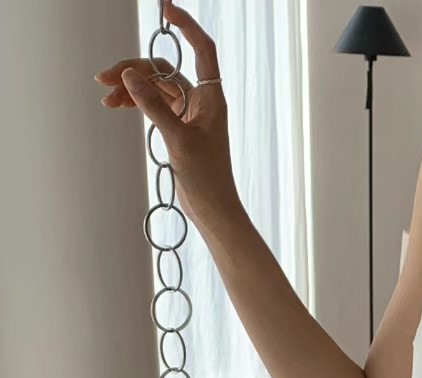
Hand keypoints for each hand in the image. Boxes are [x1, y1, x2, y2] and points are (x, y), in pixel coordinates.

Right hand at [95, 1, 238, 229]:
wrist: (213, 210)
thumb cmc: (207, 179)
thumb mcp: (178, 139)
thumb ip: (154, 105)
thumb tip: (130, 75)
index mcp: (211, 98)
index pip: (202, 49)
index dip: (186, 26)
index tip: (167, 9)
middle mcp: (202, 101)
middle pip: (164, 70)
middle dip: (135, 69)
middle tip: (105, 78)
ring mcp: (189, 114)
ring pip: (156, 87)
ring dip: (131, 87)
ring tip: (106, 95)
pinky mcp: (179, 128)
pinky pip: (154, 104)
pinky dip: (136, 102)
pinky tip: (116, 105)